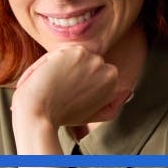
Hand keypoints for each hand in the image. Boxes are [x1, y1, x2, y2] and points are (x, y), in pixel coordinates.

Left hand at [11, 46, 131, 131]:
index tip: (67, 94)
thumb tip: (128, 92)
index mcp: (113, 82)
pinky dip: (49, 62)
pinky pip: (60, 52)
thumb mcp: (92, 114)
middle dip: (70, 72)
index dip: (76, 81)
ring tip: (53, 85)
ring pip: (70, 56)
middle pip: (83, 61)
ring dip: (59, 66)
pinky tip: (48, 77)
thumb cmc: (60, 116)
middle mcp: (108, 69)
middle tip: (59, 91)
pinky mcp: (76, 51)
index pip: (92, 70)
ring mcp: (93, 59)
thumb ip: (111, 105)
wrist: (39, 114)